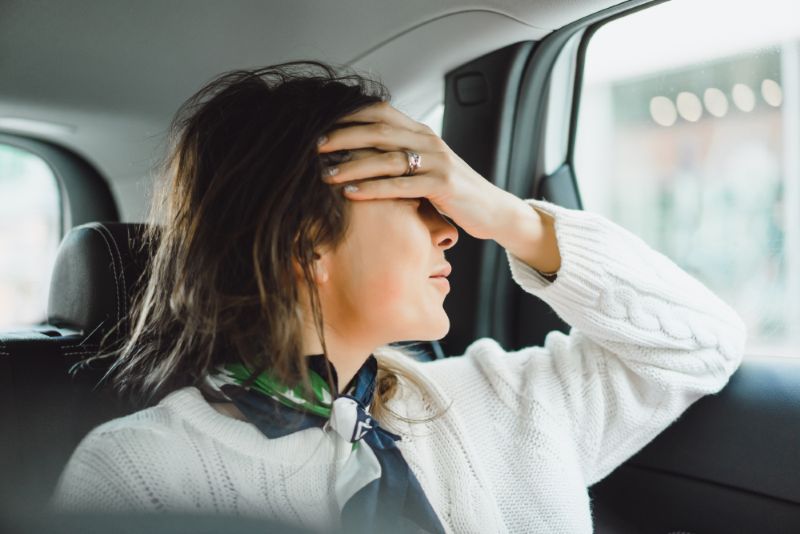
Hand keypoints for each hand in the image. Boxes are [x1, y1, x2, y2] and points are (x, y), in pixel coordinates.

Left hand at [316, 101, 519, 240]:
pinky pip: (401, 185)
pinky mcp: (443, 186)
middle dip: (342, 137)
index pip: (381, 112)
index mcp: (421, 132)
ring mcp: (437, 162)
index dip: (349, 115)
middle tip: (314, 147)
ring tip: (325, 174)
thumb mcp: (425, 167)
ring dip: (352, 165)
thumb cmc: (452, 191)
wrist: (493, 210)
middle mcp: (429, 141)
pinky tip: (351, 194)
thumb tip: (359, 154)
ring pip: (386, 158)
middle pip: (378, 131)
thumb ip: (400, 156)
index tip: (319, 125)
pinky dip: (373, 189)